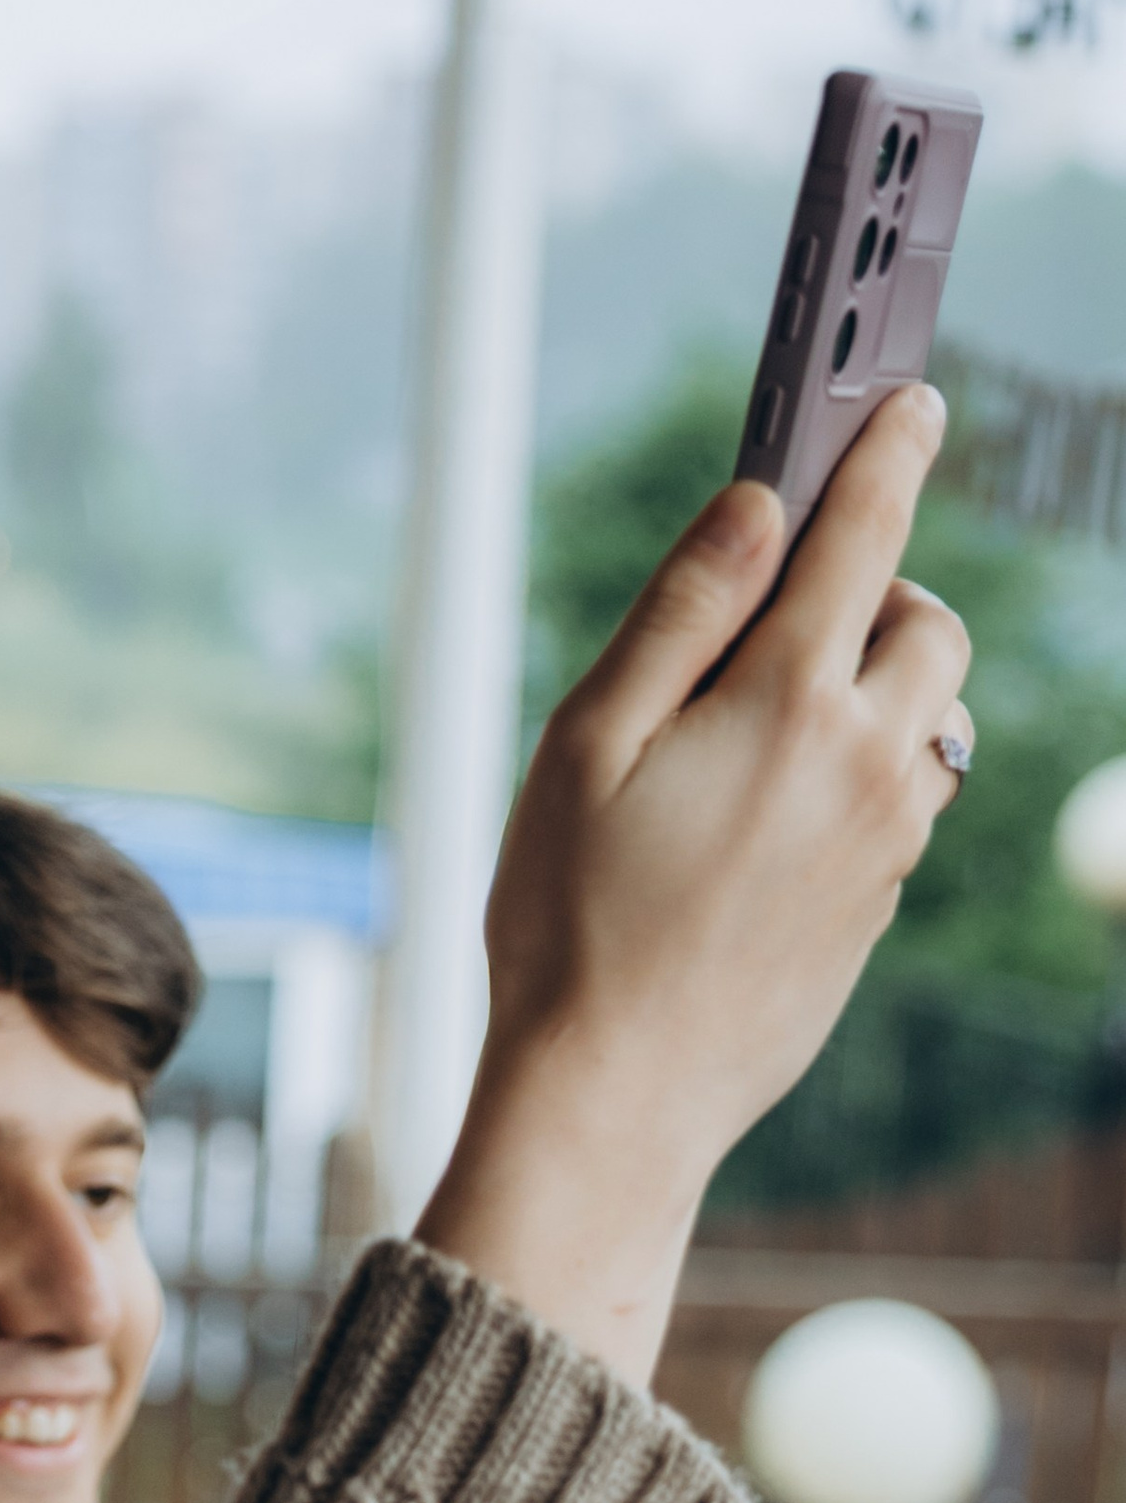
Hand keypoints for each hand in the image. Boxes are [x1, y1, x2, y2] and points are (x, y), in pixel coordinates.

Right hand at [422, 382, 971, 1386]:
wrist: (612, 1100)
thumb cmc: (568, 925)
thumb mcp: (585, 745)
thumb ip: (678, 613)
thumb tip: (756, 507)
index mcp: (784, 701)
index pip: (865, 535)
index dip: (886, 453)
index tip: (909, 402)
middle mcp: (864, 762)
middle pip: (935, 624)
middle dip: (885, 593)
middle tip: (792, 621)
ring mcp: (886, 844)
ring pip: (933, 721)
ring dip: (879, 694)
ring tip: (767, 738)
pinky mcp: (878, 911)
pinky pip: (902, 808)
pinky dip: (860, 781)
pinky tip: (759, 833)